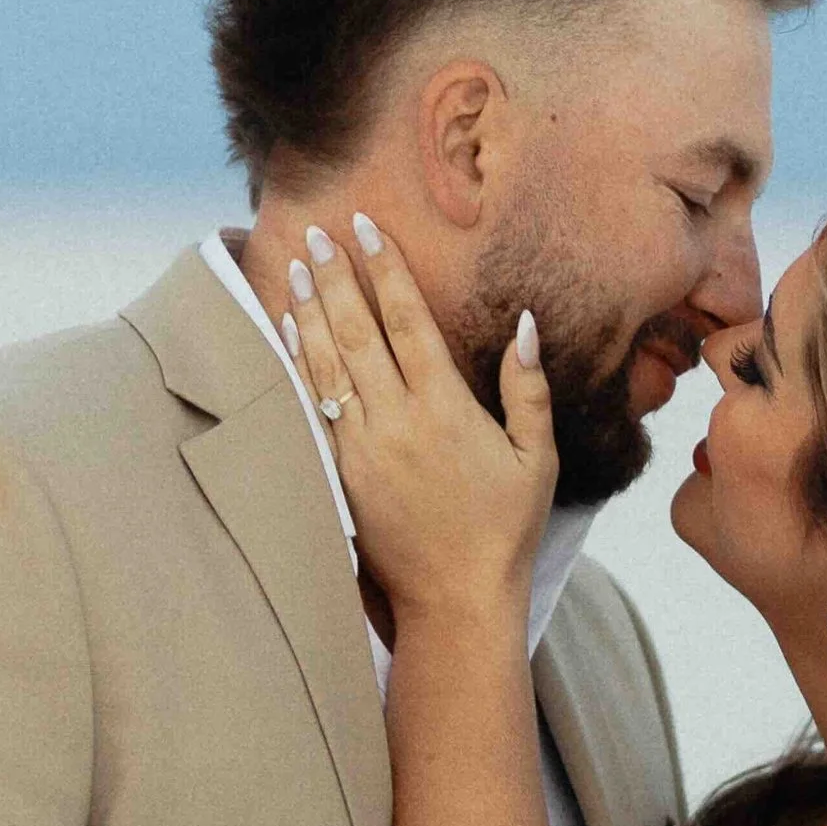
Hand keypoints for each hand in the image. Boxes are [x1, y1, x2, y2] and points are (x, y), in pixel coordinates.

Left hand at [282, 217, 556, 624]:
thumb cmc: (504, 527)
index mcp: (445, 408)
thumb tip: (523, 325)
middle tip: (315, 233)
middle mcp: (396, 421)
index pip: (406, 320)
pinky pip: (312, 406)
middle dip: (334, 277)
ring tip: (291, 266)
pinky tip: (289, 331)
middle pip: (356, 331)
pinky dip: (298, 363)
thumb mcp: (537, 458)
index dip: (384, 269)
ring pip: (326, 364)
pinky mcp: (339, 474)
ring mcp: (360, 448)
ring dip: (308, 310)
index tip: (366, 227)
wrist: (455, 598)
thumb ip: (526, 389)